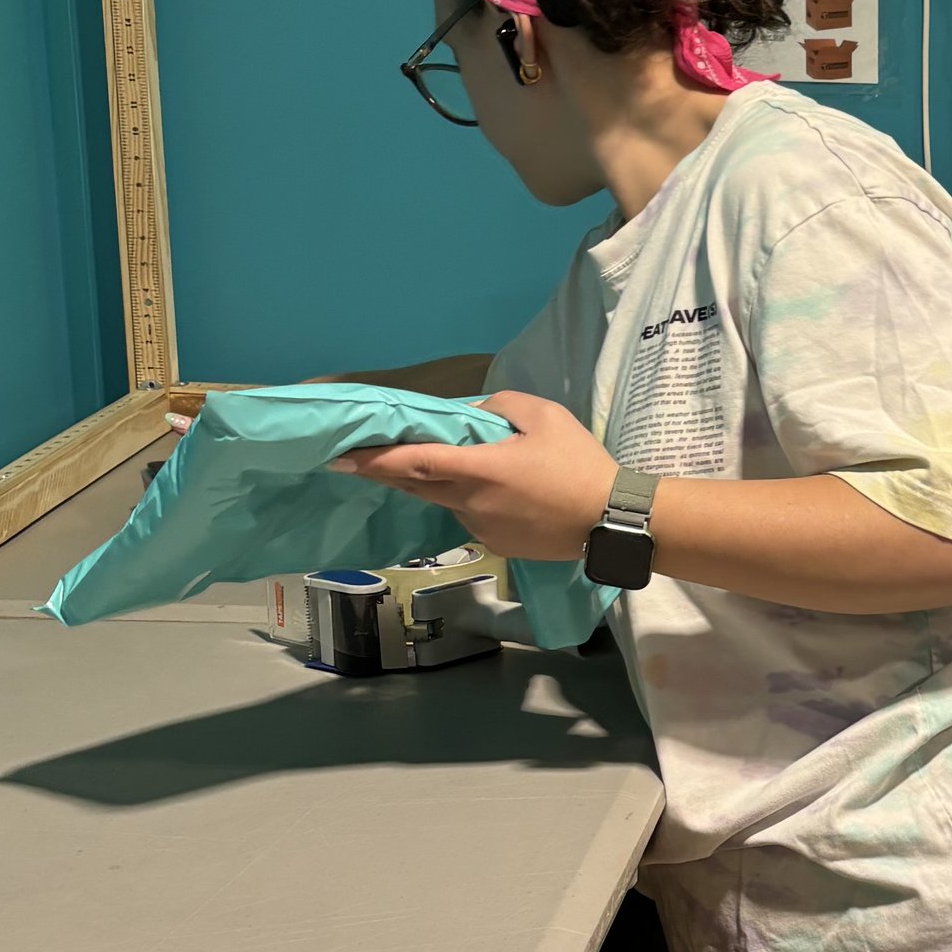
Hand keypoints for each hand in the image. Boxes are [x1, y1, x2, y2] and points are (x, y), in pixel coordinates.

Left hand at [333, 391, 623, 560]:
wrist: (610, 520)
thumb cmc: (579, 464)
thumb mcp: (545, 415)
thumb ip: (501, 406)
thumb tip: (475, 416)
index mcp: (478, 469)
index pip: (412, 462)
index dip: (373, 460)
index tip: (342, 457)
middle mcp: (469, 503)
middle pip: (414, 485)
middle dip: (383, 472)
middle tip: (357, 460)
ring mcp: (479, 528)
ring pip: (443, 501)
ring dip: (433, 485)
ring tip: (446, 466)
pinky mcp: (493, 545)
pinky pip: (467, 517)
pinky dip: (466, 502)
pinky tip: (494, 494)